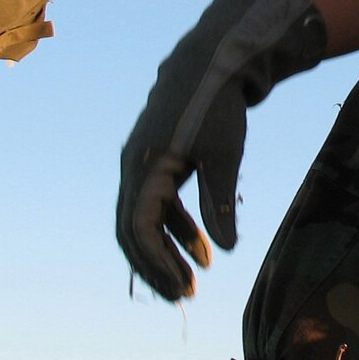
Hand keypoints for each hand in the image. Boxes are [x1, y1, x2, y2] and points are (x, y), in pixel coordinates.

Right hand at [116, 0, 326, 299]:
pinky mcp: (157, 161)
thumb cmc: (219, 106)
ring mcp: (142, 164)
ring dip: (166, 251)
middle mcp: (134, 168)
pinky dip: (176, 230)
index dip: (157, 264)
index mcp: (144, 167)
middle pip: (133, 231)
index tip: (182, 290)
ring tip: (193, 281)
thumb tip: (225, 250)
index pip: (138, 229)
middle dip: (156, 266)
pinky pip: (157, 206)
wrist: (214, 61)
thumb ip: (220, 203)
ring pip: (144, 221)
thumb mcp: (225, 155)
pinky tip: (204, 251)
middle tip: (183, 297)